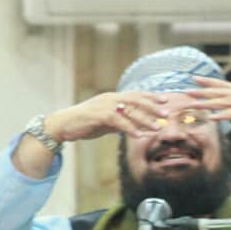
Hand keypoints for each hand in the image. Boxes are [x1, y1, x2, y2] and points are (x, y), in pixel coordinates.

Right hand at [45, 91, 169, 141]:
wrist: (64, 125)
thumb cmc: (85, 123)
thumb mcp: (106, 122)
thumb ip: (120, 122)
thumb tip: (134, 127)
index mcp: (113, 97)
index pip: (135, 94)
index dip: (151, 96)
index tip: (165, 100)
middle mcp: (110, 98)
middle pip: (136, 100)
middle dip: (152, 106)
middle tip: (166, 113)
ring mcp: (104, 106)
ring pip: (129, 111)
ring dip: (145, 119)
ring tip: (157, 127)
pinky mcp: (98, 115)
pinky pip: (118, 121)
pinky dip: (129, 128)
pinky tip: (139, 135)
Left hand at [184, 76, 230, 138]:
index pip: (225, 85)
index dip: (209, 81)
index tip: (195, 78)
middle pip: (220, 91)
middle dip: (202, 90)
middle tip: (186, 90)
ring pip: (225, 101)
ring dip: (208, 103)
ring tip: (193, 104)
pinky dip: (223, 115)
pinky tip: (212, 118)